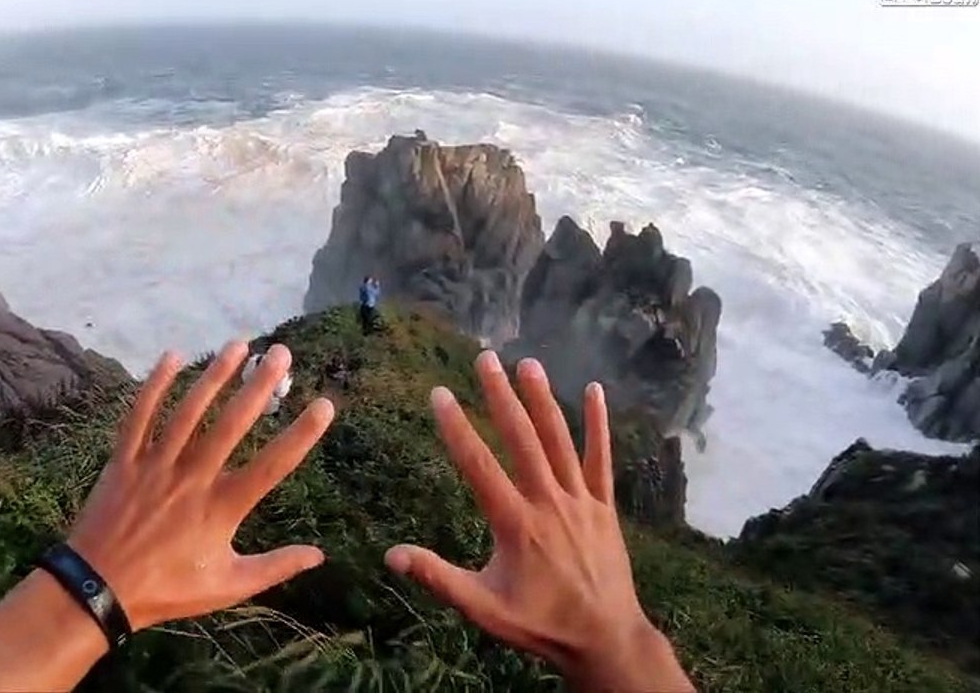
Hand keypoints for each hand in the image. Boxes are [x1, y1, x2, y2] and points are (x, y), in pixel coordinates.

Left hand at [68, 341, 334, 629]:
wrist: (96, 591)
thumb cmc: (167, 590)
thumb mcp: (227, 587)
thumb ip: (275, 566)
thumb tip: (319, 555)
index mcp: (221, 508)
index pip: (272, 466)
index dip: (301, 434)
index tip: (325, 404)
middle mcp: (192, 479)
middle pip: (231, 425)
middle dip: (259, 386)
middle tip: (281, 354)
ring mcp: (155, 466)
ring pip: (188, 412)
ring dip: (214, 376)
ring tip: (238, 345)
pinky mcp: (124, 461)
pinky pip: (140, 415)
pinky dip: (155, 385)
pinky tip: (174, 356)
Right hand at [385, 352, 691, 691]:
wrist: (605, 638)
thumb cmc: (539, 624)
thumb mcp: (482, 607)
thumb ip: (438, 577)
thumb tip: (392, 555)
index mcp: (515, 524)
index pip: (479, 465)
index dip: (456, 427)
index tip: (439, 394)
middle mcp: (548, 502)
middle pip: (522, 439)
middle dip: (501, 396)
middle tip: (485, 359)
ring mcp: (580, 501)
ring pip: (560, 440)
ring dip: (542, 399)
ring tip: (527, 363)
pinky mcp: (604, 506)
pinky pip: (601, 459)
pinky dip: (599, 425)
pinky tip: (595, 391)